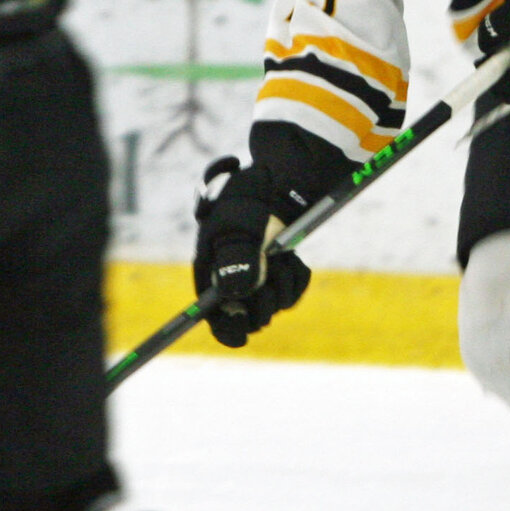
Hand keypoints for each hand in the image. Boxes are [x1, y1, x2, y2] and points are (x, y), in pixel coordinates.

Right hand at [192, 156, 313, 347]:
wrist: (281, 178)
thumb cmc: (251, 200)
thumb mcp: (237, 226)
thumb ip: (235, 261)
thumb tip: (238, 293)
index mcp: (212, 272)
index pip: (215, 316)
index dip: (227, 329)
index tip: (243, 332)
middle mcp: (235, 279)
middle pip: (251, 316)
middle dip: (264, 299)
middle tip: (271, 272)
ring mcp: (261, 277)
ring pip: (276, 303)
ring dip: (283, 282)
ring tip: (281, 255)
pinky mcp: (284, 271)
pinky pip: (295, 289)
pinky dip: (297, 274)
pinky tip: (292, 256)